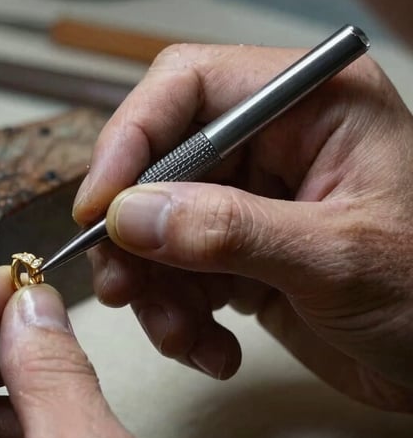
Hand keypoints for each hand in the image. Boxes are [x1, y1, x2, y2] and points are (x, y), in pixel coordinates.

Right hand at [73, 43, 412, 411]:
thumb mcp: (337, 259)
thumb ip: (230, 232)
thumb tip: (131, 216)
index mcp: (310, 105)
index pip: (187, 88)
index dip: (130, 138)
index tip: (99, 206)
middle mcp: (273, 143)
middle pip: (158, 165)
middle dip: (136, 236)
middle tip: (122, 287)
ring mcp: (251, 200)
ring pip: (157, 228)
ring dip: (154, 289)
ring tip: (181, 336)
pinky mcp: (239, 252)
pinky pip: (176, 273)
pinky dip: (180, 317)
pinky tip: (213, 349)